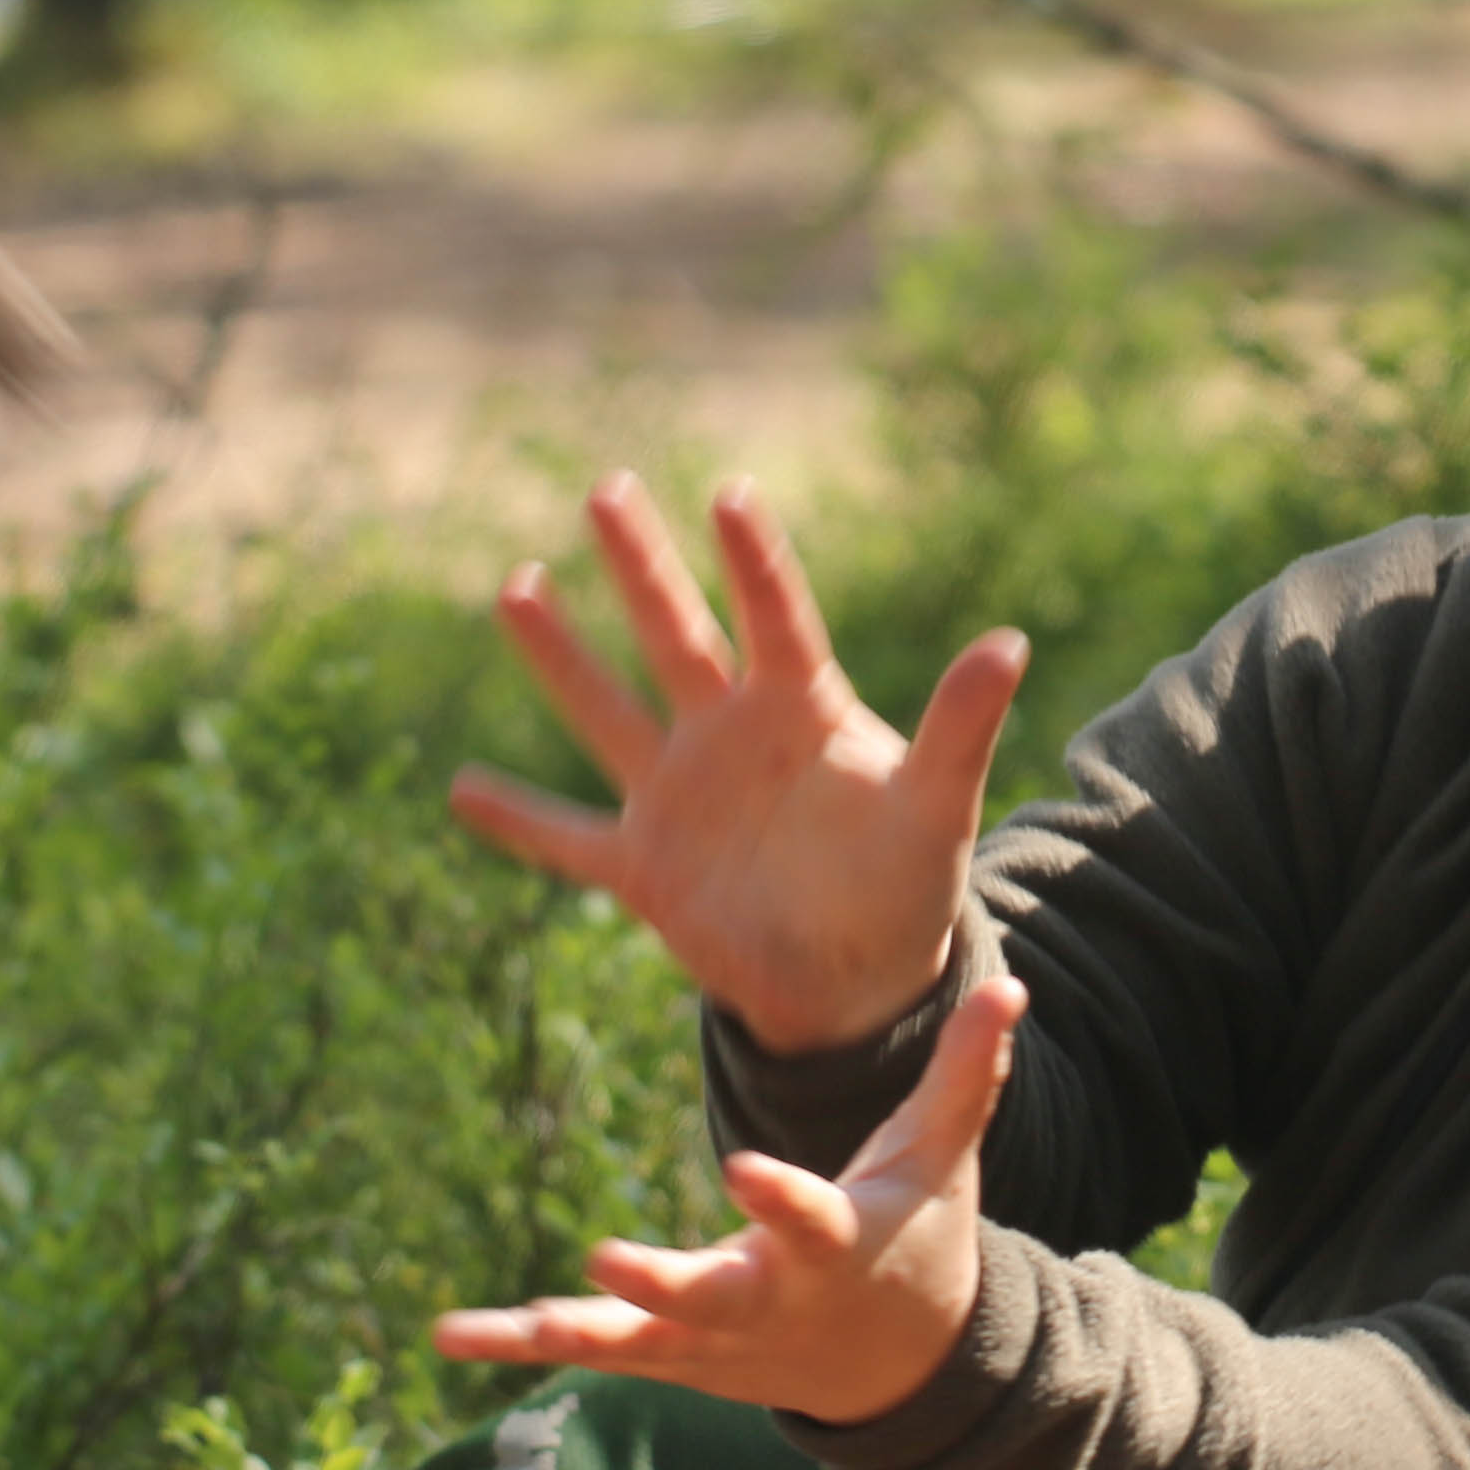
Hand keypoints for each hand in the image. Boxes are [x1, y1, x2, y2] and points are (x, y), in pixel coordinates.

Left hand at [431, 976, 1028, 1422]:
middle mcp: (769, 1301)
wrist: (903, 1363)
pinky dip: (518, 1342)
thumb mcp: (941, 1157)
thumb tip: (1013, 984)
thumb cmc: (916, 1235)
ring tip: (496, 1324)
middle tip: (603, 1262)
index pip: (805, 1220)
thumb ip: (966, 1072)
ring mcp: (713, 1340)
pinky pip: (586, 1350)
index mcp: (833, 1246)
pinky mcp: (669, 1355)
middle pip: (710, 1298)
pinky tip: (446, 1334)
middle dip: (660, 1286)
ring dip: (566, 1331)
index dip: (775, 1201)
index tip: (741, 1170)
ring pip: (634, 1342)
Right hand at [453, 471, 1027, 1056]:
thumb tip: (1011, 644)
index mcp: (799, 710)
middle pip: (674, 635)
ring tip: (516, 585)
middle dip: (641, 566)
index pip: (773, 620)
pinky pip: (567, 840)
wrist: (858, 981)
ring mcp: (676, 795)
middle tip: (608, 487)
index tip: (730, 496)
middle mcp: (727, 735)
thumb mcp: (935, 807)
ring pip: (604, 712)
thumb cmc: (904, 885)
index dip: (753, 562)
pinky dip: (517, 820)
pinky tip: (458, 787)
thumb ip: (960, 727)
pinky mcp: (643, 867)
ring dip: (559, 654)